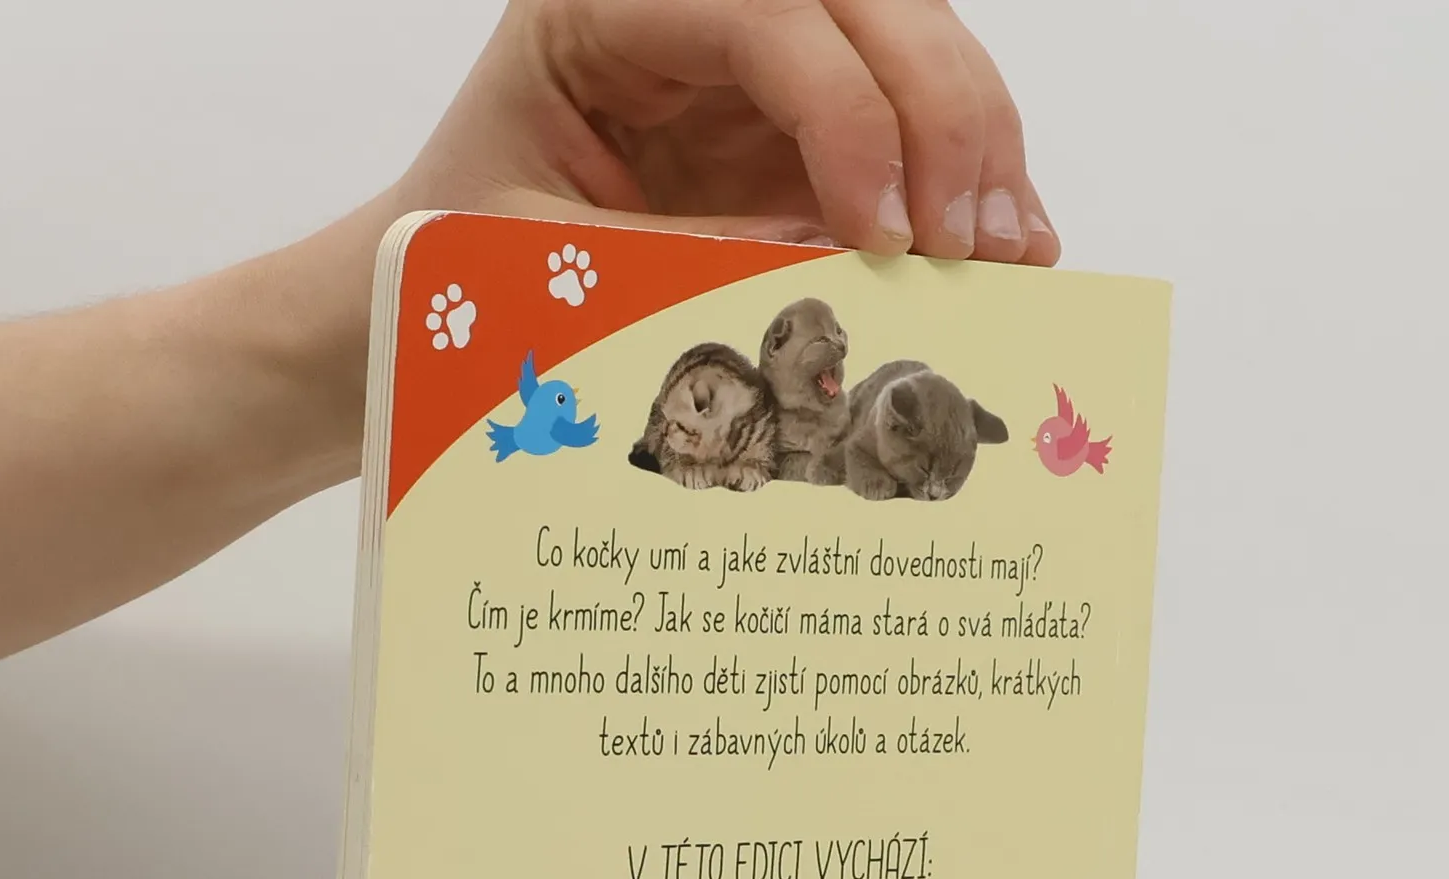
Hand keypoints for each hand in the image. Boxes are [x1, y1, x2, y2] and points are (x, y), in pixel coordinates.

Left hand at [391, 0, 1060, 264]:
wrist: (439, 279)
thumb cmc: (466, 256)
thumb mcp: (548, 261)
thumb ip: (681, 257)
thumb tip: (833, 260)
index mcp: (606, 1)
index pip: (764, 8)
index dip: (847, 111)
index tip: (884, 235)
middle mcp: (700, 2)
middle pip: (867, 1)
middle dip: (939, 116)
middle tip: (964, 246)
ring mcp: (763, 50)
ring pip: (915, 41)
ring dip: (976, 145)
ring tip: (1007, 255)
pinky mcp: (805, 116)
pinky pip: (913, 117)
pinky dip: (969, 179)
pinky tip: (1009, 244)